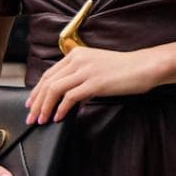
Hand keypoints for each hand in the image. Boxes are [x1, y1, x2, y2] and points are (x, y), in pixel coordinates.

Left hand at [25, 44, 168, 123]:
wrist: (144, 66)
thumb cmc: (124, 70)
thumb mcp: (97, 68)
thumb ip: (81, 78)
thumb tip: (69, 99)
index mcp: (76, 54)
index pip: (49, 74)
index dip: (37, 91)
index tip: (31, 104)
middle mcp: (78, 60)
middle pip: (48, 82)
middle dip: (36, 102)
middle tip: (31, 117)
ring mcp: (86, 71)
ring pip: (55, 90)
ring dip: (45, 108)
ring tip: (41, 120)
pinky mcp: (94, 82)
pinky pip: (70, 97)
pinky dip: (61, 109)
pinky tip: (58, 118)